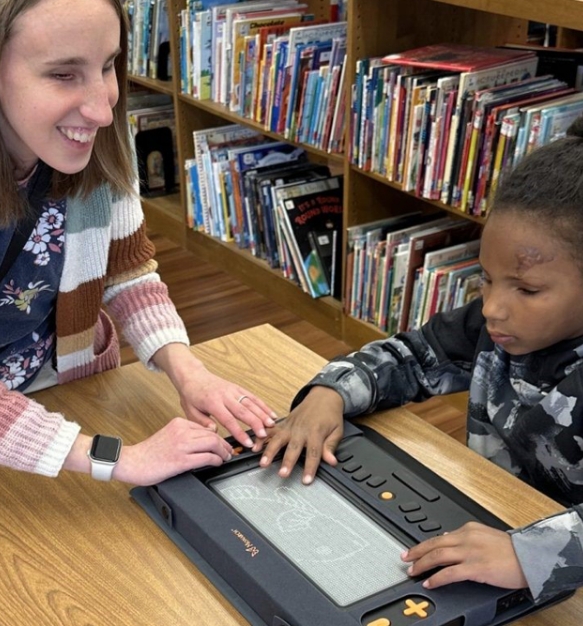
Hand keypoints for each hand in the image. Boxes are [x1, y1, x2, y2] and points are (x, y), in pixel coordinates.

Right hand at [114, 417, 232, 485]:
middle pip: (213, 435)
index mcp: (179, 423)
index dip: (219, 437)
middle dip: (225, 445)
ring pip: (213, 444)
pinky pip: (207, 457)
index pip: (206, 428)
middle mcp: (181, 431)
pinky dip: (216, 460)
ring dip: (223, 452)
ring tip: (225, 457)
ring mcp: (182, 445)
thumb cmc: (149, 452)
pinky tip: (217, 463)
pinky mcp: (181, 460)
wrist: (132, 462)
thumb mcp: (169, 435)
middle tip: (229, 452)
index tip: (224, 444)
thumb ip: (186, 434)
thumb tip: (206, 438)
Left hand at [178, 367, 276, 446]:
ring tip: (272, 425)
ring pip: (251, 402)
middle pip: (243, 411)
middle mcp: (225, 395)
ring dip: (263, 414)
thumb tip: (214, 432)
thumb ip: (202, 423)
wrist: (192, 375)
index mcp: (212, 403)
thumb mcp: (190, 412)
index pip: (228, 420)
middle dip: (256, 424)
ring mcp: (233, 390)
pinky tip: (271, 413)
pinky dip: (263, 405)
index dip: (240, 432)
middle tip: (264, 435)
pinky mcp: (237, 388)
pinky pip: (252, 396)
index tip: (248, 443)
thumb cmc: (191, 395)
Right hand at [256, 386, 343, 484]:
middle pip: (293, 448)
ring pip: (278, 439)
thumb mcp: (337, 430)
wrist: (323, 396)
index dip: (310, 468)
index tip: (306, 480)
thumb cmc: (330, 414)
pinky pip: (270, 430)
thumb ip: (331, 446)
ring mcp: (290, 426)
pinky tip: (255, 447)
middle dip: (287, 462)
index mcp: (316, 432)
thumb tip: (331, 461)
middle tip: (282, 474)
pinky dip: (261, 438)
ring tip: (263, 463)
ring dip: (269, 451)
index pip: (313, 453)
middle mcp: (301, 430)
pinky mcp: (284, 423)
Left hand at [401, 522, 527, 589]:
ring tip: (413, 571)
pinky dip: (437, 578)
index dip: (425, 544)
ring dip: (422, 564)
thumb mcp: (486, 537)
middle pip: (434, 543)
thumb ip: (468, 538)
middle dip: (417, 551)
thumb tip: (451, 539)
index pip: (441, 536)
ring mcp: (470, 552)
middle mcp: (467, 537)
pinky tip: (429, 582)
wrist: (531, 557)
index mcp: (469, 529)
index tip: (416, 549)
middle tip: (406, 557)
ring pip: (438, 555)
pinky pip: (450, 572)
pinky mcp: (476, 567)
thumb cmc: (512, 550)